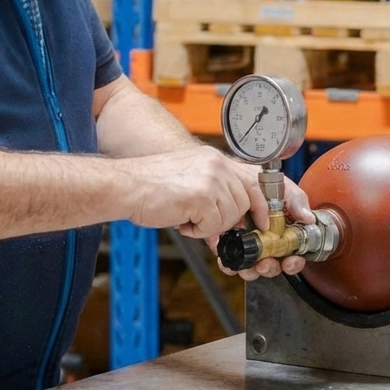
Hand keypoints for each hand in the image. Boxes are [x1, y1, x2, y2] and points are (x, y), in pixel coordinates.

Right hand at [122, 145, 261, 239]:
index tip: (265, 221)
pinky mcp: (201, 196)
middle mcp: (216, 164)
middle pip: (245, 202)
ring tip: (187, 217)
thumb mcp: (190, 181)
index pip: (255, 179)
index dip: (264, 203)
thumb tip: (233, 224)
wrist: (124, 186)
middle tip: (204, 222)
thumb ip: (214, 197)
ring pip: (231, 216)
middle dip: (229, 220)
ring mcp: (211, 179)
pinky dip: (198, 231)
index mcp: (214, 159)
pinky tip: (181, 219)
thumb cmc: (150, 186)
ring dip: (210, 225)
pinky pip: (214, 226)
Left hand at [211, 164, 315, 281]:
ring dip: (253, 271)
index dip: (293, 261)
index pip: (292, 253)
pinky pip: (230, 260)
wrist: (232, 174)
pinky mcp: (228, 242)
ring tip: (251, 264)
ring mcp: (247, 242)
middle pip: (273, 263)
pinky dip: (230, 264)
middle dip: (271, 268)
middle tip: (267, 263)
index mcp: (283, 230)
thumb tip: (308, 218)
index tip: (291, 260)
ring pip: (253, 266)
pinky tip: (231, 262)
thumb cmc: (259, 179)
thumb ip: (296, 201)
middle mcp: (266, 239)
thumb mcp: (282, 186)